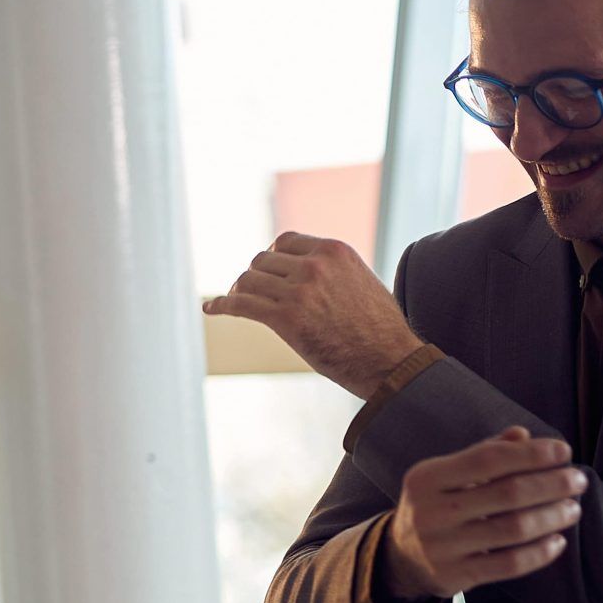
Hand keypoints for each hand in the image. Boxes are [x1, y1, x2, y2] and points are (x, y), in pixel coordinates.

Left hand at [202, 233, 424, 399]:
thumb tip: (303, 268)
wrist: (391, 361)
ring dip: (239, 292)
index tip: (267, 273)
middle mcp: (314, 265)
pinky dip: (221, 305)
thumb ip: (331, 270)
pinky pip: (241, 304)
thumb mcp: (360, 281)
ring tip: (237, 303)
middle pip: (262, 260)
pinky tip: (210, 309)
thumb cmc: (378, 329)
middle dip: (255, 277)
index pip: (285, 241)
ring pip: (248, 280)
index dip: (272, 258)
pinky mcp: (286, 319)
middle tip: (250, 293)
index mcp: (333, 251)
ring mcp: (299, 291)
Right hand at [384, 427, 584, 596]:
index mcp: (427, 477)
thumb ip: (483, 453)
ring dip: (552, 517)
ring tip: (573, 509)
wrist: (400, 556)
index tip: (564, 451)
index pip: (488, 459)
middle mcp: (431, 511)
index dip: (531, 454)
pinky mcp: (455, 576)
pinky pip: (509, 564)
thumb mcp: (447, 475)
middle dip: (551, 484)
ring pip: (513, 529)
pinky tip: (558, 542)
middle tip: (578, 480)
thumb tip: (523, 435)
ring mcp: (442, 546)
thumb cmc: (436, 505)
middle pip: (507, 494)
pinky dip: (540, 553)